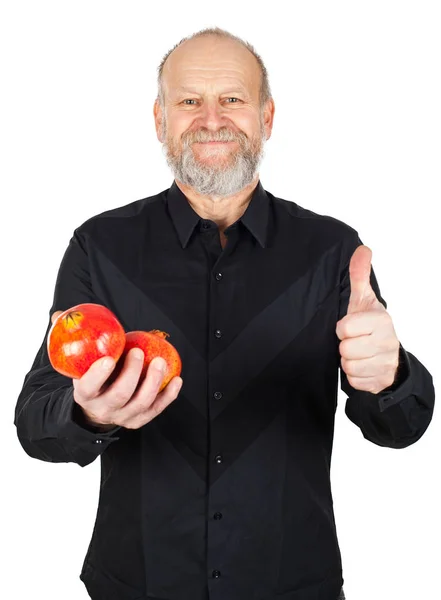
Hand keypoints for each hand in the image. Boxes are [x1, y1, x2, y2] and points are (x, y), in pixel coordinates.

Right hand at [50, 311, 182, 429]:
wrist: (98, 405)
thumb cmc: (91, 375)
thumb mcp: (78, 361)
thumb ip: (71, 339)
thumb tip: (60, 314)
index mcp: (84, 394)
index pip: (88, 387)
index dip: (98, 375)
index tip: (109, 358)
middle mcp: (103, 408)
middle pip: (119, 395)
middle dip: (131, 374)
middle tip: (138, 352)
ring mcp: (122, 417)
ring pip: (140, 404)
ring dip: (153, 383)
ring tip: (160, 361)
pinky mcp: (139, 420)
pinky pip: (156, 409)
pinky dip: (168, 396)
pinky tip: (177, 379)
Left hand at [335, 246, 399, 393]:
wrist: (388, 356)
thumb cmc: (370, 325)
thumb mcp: (364, 299)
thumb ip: (359, 276)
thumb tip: (362, 249)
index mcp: (381, 320)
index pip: (344, 328)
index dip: (342, 328)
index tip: (349, 326)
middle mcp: (387, 341)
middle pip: (346, 349)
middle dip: (345, 346)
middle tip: (353, 341)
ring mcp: (385, 363)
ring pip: (349, 366)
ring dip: (348, 361)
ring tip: (357, 353)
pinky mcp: (380, 381)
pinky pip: (355, 381)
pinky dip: (355, 376)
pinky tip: (361, 366)